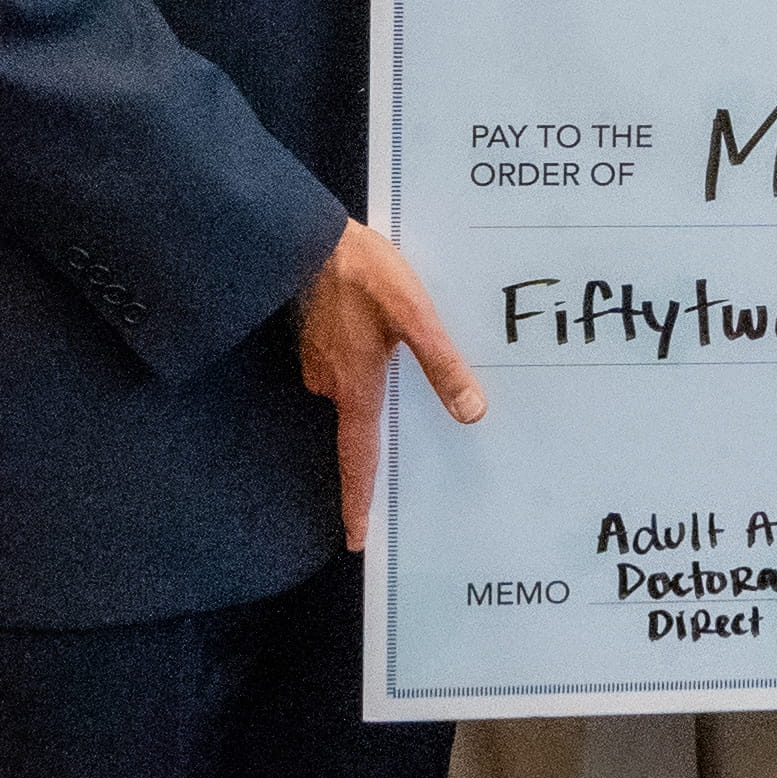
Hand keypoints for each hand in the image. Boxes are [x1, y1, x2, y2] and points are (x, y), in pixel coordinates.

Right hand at [296, 220, 483, 546]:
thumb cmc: (363, 274)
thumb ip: (441, 364)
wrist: (305, 237)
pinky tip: (377, 335)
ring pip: (352, 386)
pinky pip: (342, 361)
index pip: (358, 460)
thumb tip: (471, 413)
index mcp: (354, 388)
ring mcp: (316, 360)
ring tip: (396, 364)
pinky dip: (361, 357)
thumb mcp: (415, 315)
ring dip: (372, 381)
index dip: (358, 502)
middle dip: (378, 427)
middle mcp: (329, 384)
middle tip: (404, 422)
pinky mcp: (313, 336)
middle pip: (359, 422)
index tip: (356, 540)